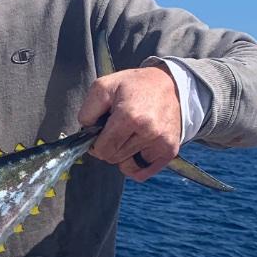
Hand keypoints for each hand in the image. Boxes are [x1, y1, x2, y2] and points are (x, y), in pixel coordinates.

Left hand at [77, 63, 181, 180]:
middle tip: (117, 130)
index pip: (102, 149)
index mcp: (130, 116)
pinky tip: (137, 147)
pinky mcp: (170, 150)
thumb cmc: (135, 85)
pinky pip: (142, 172)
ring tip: (130, 134)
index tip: (100, 133)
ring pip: (127, 166)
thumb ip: (87, 111)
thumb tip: (86, 133)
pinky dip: (136, 164)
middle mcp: (149, 131)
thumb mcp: (104, 86)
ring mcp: (161, 142)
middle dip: (109, 147)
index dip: (95, 144)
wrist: (170, 84)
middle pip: (113, 158)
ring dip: (123, 154)